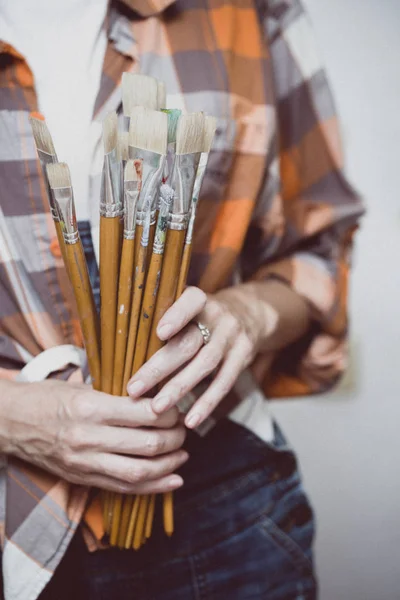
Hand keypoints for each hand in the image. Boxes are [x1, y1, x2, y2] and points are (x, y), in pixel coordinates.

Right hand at [0, 379, 187, 493]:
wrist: (11, 422)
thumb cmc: (47, 398)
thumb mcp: (82, 386)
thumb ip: (117, 397)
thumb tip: (157, 399)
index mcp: (91, 407)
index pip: (145, 414)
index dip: (169, 413)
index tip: (177, 409)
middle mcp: (89, 437)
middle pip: (147, 444)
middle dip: (175, 439)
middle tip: (183, 431)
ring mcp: (85, 462)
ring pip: (139, 471)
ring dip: (169, 465)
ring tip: (182, 454)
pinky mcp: (82, 478)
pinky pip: (124, 487)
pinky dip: (153, 487)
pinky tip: (172, 480)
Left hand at [128, 286, 266, 429]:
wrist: (250, 313)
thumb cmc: (203, 315)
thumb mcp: (190, 307)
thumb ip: (165, 320)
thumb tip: (122, 348)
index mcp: (200, 300)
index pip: (191, 301)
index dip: (177, 315)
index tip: (159, 332)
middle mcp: (218, 316)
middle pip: (188, 343)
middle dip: (160, 367)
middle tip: (134, 388)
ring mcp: (232, 336)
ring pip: (205, 364)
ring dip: (179, 388)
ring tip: (157, 409)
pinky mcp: (243, 356)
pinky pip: (224, 382)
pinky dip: (207, 403)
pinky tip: (190, 420)